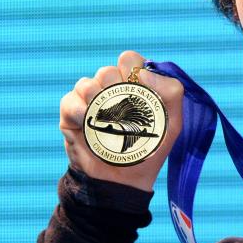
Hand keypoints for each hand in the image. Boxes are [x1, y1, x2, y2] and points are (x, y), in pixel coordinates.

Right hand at [59, 51, 183, 191]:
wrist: (122, 182)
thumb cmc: (150, 151)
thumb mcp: (173, 123)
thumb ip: (171, 92)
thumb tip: (143, 73)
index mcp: (134, 88)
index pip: (129, 60)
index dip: (131, 67)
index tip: (137, 86)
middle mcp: (111, 91)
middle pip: (107, 70)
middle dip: (115, 86)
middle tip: (122, 108)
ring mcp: (90, 102)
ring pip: (87, 83)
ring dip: (96, 97)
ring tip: (105, 118)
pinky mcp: (71, 116)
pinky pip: (70, 100)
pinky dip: (79, 109)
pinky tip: (87, 123)